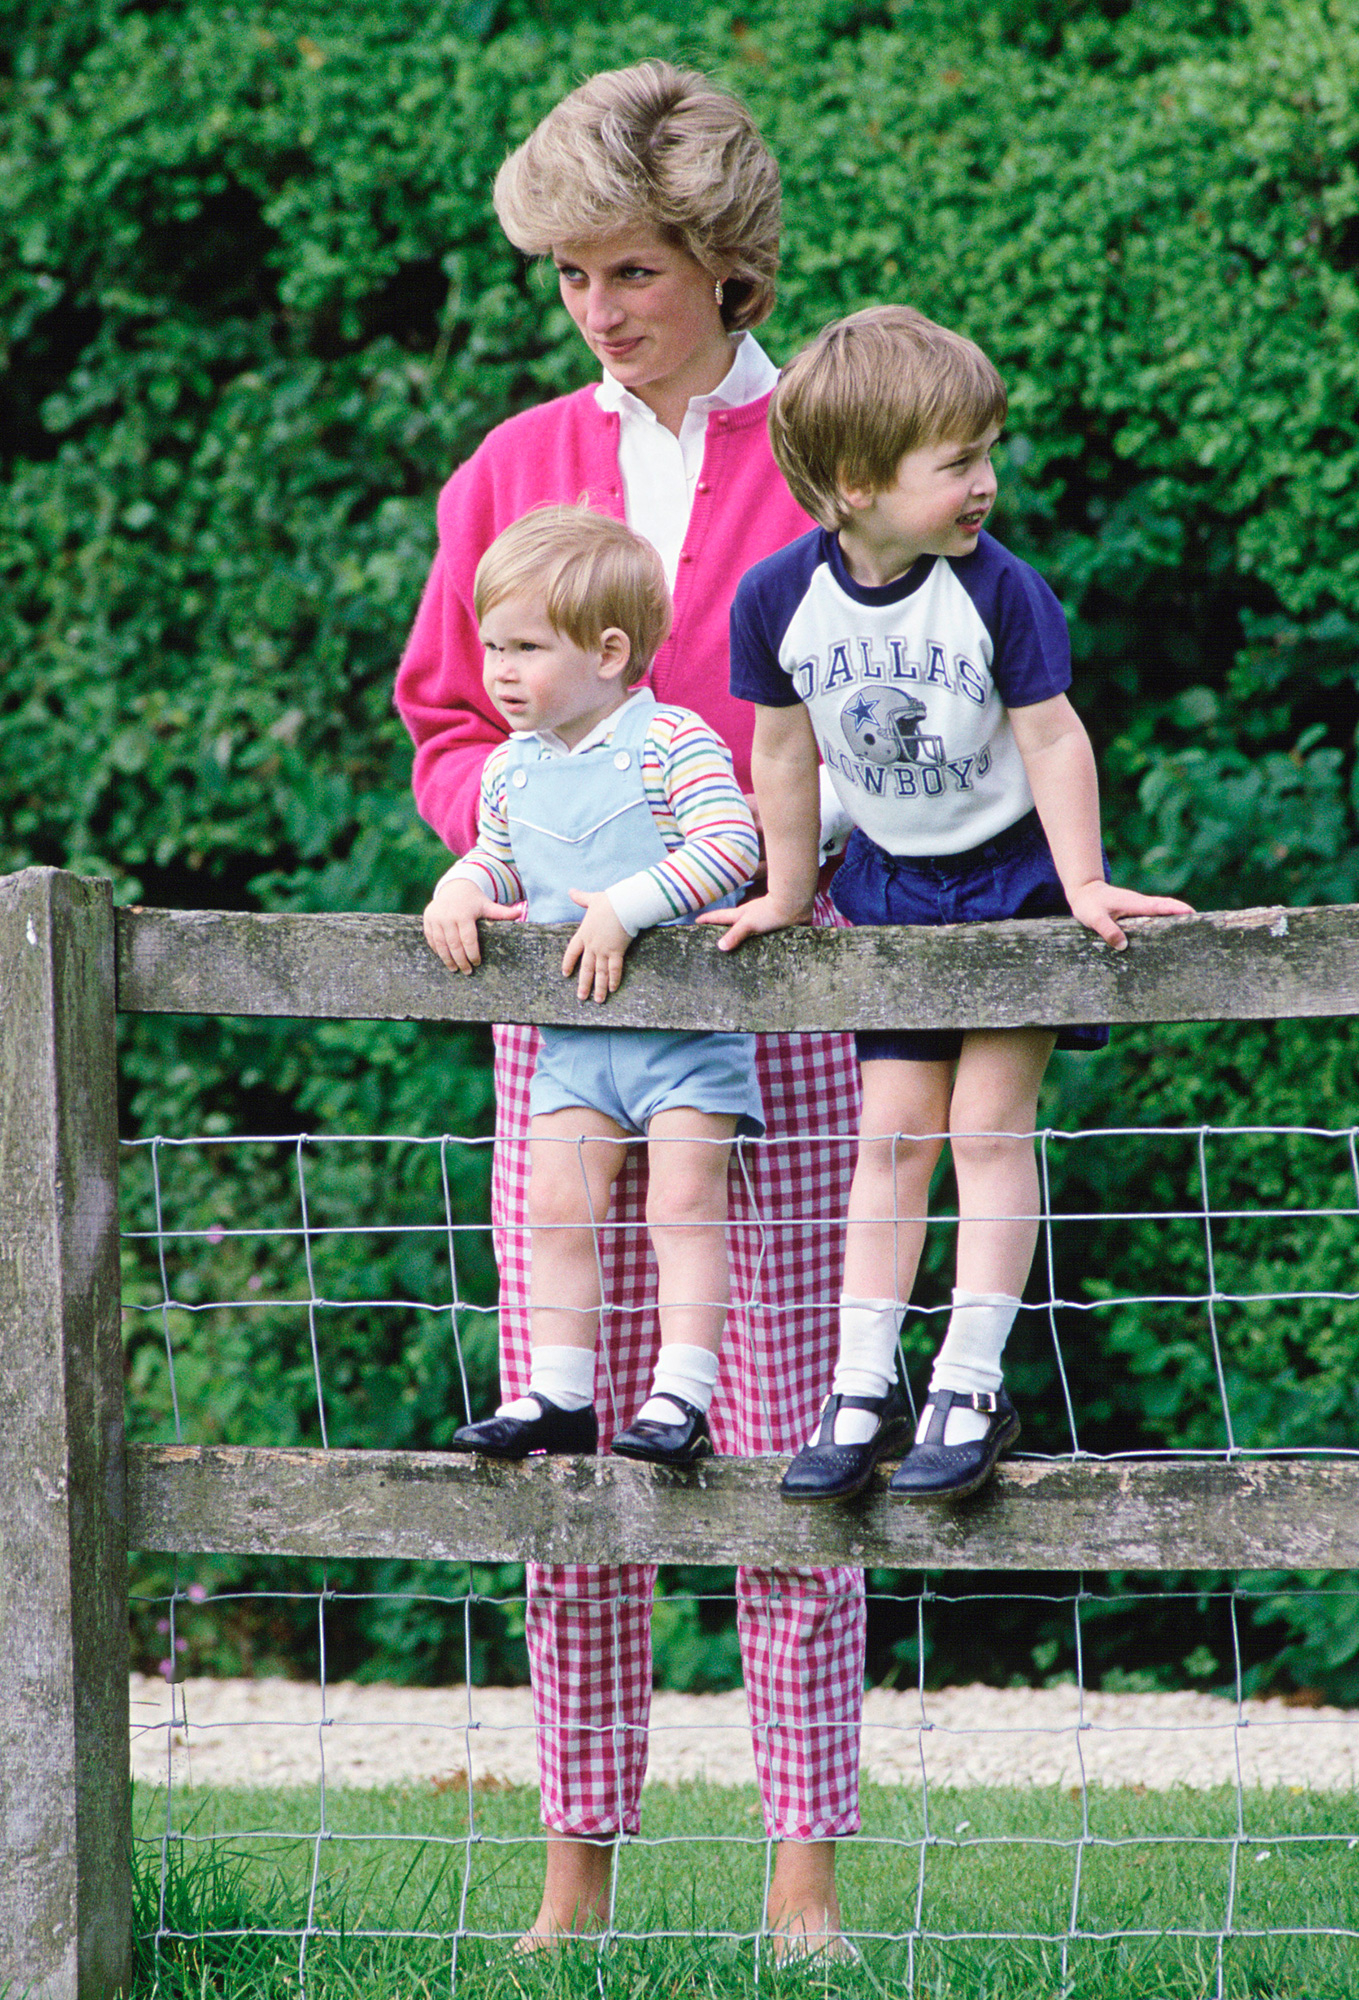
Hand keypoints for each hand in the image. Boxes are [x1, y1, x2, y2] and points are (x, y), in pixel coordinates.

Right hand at [423, 878, 523, 972]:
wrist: (455, 886)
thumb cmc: (474, 900)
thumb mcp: (487, 905)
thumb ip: (502, 912)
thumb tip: (520, 913)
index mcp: (464, 914)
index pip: (468, 939)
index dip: (472, 954)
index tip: (477, 963)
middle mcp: (448, 916)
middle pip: (454, 945)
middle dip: (461, 961)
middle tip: (467, 971)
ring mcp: (436, 918)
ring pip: (441, 944)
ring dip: (447, 959)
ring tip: (454, 969)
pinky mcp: (427, 919)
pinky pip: (431, 938)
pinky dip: (437, 950)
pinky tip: (444, 958)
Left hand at [563, 890, 632, 1001]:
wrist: (624, 905)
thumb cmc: (609, 901)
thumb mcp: (592, 899)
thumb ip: (581, 898)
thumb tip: (571, 891)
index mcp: (584, 934)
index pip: (572, 952)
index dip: (569, 963)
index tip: (566, 974)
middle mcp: (592, 945)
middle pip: (586, 968)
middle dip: (584, 984)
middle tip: (581, 997)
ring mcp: (603, 950)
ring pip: (599, 972)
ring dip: (598, 987)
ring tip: (597, 1000)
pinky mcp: (617, 951)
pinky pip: (614, 969)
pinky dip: (613, 980)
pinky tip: (612, 989)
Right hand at [697, 890, 813, 952]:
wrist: (795, 904)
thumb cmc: (771, 911)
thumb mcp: (748, 923)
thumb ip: (735, 935)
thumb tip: (720, 946)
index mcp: (741, 915)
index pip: (719, 916)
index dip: (707, 918)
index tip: (696, 921)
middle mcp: (751, 917)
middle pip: (733, 922)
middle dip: (723, 926)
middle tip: (712, 934)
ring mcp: (764, 920)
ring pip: (749, 928)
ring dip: (743, 935)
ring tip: (736, 947)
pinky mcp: (777, 926)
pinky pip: (766, 935)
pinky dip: (762, 940)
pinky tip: (763, 950)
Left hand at [1067, 879, 1194, 951]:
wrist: (1084, 892)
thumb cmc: (1089, 904)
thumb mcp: (1094, 918)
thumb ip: (1107, 930)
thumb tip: (1123, 946)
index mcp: (1134, 903)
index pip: (1160, 905)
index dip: (1176, 909)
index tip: (1193, 914)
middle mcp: (1141, 905)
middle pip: (1168, 909)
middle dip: (1185, 916)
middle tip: (1203, 929)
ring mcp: (1140, 909)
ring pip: (1163, 913)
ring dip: (1177, 920)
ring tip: (1193, 936)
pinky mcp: (1137, 914)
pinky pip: (1155, 917)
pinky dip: (1165, 924)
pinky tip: (1170, 938)